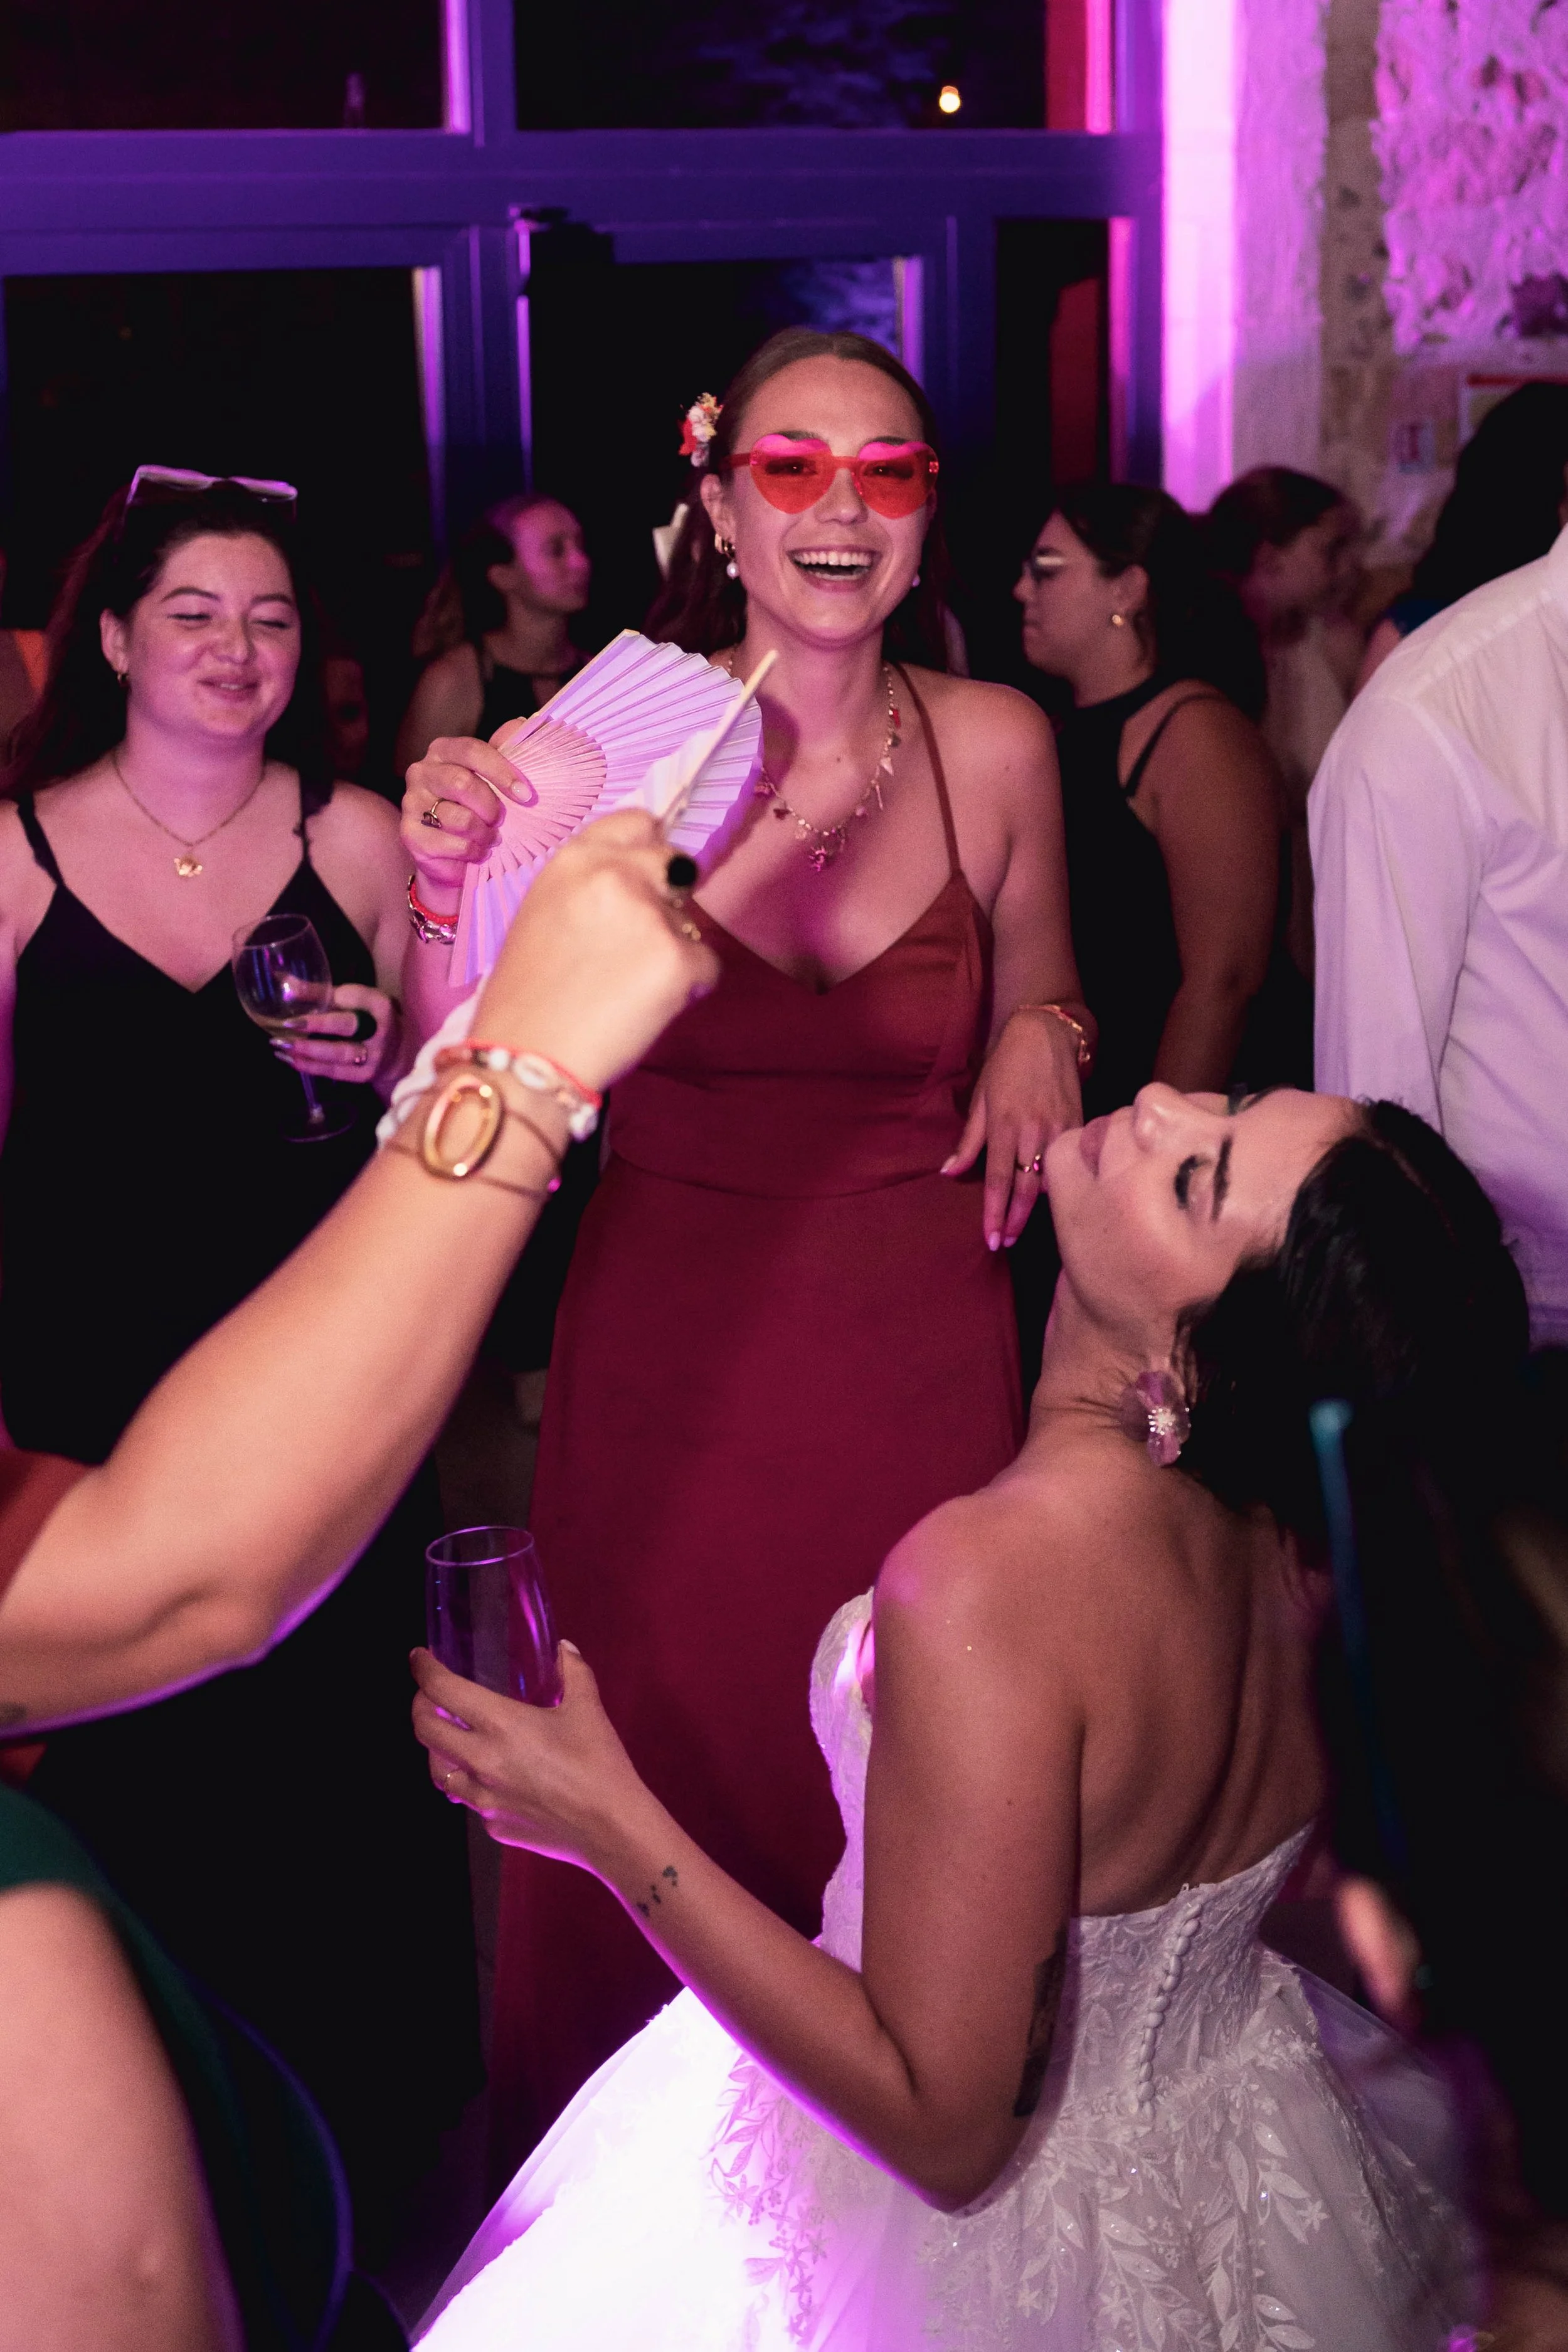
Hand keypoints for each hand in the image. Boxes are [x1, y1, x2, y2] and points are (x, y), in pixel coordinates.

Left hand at [271, 983, 397, 1085]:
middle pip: (346, 1026)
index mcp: (378, 1005)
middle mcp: (380, 1030)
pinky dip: (312, 1066)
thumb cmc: (368, 1017)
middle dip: (316, 1025)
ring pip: (339, 1053)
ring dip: (309, 1050)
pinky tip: (292, 1060)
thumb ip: (318, 992)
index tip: (291, 995)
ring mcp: (374, 1055)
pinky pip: (336, 1072)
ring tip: (283, 1045)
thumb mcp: (351, 1000)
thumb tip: (283, 981)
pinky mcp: (365, 1075)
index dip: (321, 996)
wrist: (398, 1051)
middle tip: (287, 1024)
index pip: (348, 999)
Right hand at [400, 733, 515, 902]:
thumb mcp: (495, 780)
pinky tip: (476, 852)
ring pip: (460, 818)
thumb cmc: (478, 810)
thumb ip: (507, 752)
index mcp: (443, 751)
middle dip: (491, 807)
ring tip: (489, 839)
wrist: (451, 855)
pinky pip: (454, 844)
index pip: (472, 751)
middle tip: (500, 820)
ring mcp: (411, 803)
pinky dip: (474, 852)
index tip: (526, 795)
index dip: (501, 771)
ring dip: (485, 834)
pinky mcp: (410, 835)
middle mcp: (421, 772)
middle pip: (463, 783)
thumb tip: (521, 724)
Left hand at [411, 1643, 648, 1872]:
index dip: (424, 1669)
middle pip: (425, 1730)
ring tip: (450, 1736)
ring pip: (438, 1769)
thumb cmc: (599, 1764)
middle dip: (420, 1706)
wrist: (611, 1828)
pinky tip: (488, 1777)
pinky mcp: (493, 1824)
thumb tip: (565, 1649)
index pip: (443, 1691)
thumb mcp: (588, 1709)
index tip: (419, 1658)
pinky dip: (468, 1782)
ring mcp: (482, 1798)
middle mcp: (481, 1761)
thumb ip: (573, 1672)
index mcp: (501, 1725)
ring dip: (437, 1747)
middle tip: (429, 1695)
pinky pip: (468, 1798)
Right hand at [473, 809, 718, 1095]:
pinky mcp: (678, 959)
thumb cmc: (526, 998)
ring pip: (690, 922)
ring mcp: (650, 914)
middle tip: (640, 946)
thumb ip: (590, 888)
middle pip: (675, 865)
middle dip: (668, 901)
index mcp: (575, 860)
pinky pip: (706, 966)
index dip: (649, 851)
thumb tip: (641, 884)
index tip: (649, 879)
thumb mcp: (542, 915)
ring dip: (674, 949)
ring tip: (629, 987)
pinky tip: (646, 1007)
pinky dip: (688, 988)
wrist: (525, 1057)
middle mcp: (615, 874)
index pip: (638, 822)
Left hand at [942, 1006, 1083, 1251]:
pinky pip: (1068, 1162)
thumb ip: (968, 1140)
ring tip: (1023, 1224)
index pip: (998, 1180)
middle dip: (1016, 1220)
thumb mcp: (980, 1098)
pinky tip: (1050, 1194)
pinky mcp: (1078, 1125)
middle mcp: (1032, 1131)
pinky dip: (1059, 1181)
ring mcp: (1059, 1129)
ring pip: (1051, 1179)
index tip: (992, 1239)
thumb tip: (949, 1171)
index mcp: (1004, 1125)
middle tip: (1007, 1243)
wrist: (1048, 1035)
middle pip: (1026, 1189)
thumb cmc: (1006, 1065)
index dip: (994, 1213)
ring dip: (1037, 1205)